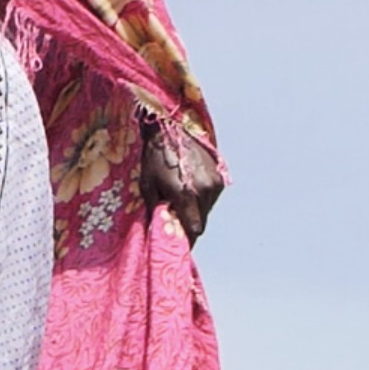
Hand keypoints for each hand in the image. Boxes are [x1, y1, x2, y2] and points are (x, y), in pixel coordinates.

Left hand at [141, 123, 222, 241]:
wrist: (172, 128)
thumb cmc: (154, 157)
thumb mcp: (148, 185)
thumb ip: (156, 210)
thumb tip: (160, 229)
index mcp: (187, 194)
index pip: (194, 229)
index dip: (186, 238)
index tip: (177, 241)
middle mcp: (206, 190)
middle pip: (202, 221)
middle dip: (188, 225)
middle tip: (175, 221)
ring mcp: (216, 183)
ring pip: (207, 210)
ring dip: (196, 212)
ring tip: (180, 201)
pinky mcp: (220, 176)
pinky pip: (212, 198)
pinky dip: (202, 199)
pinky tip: (189, 188)